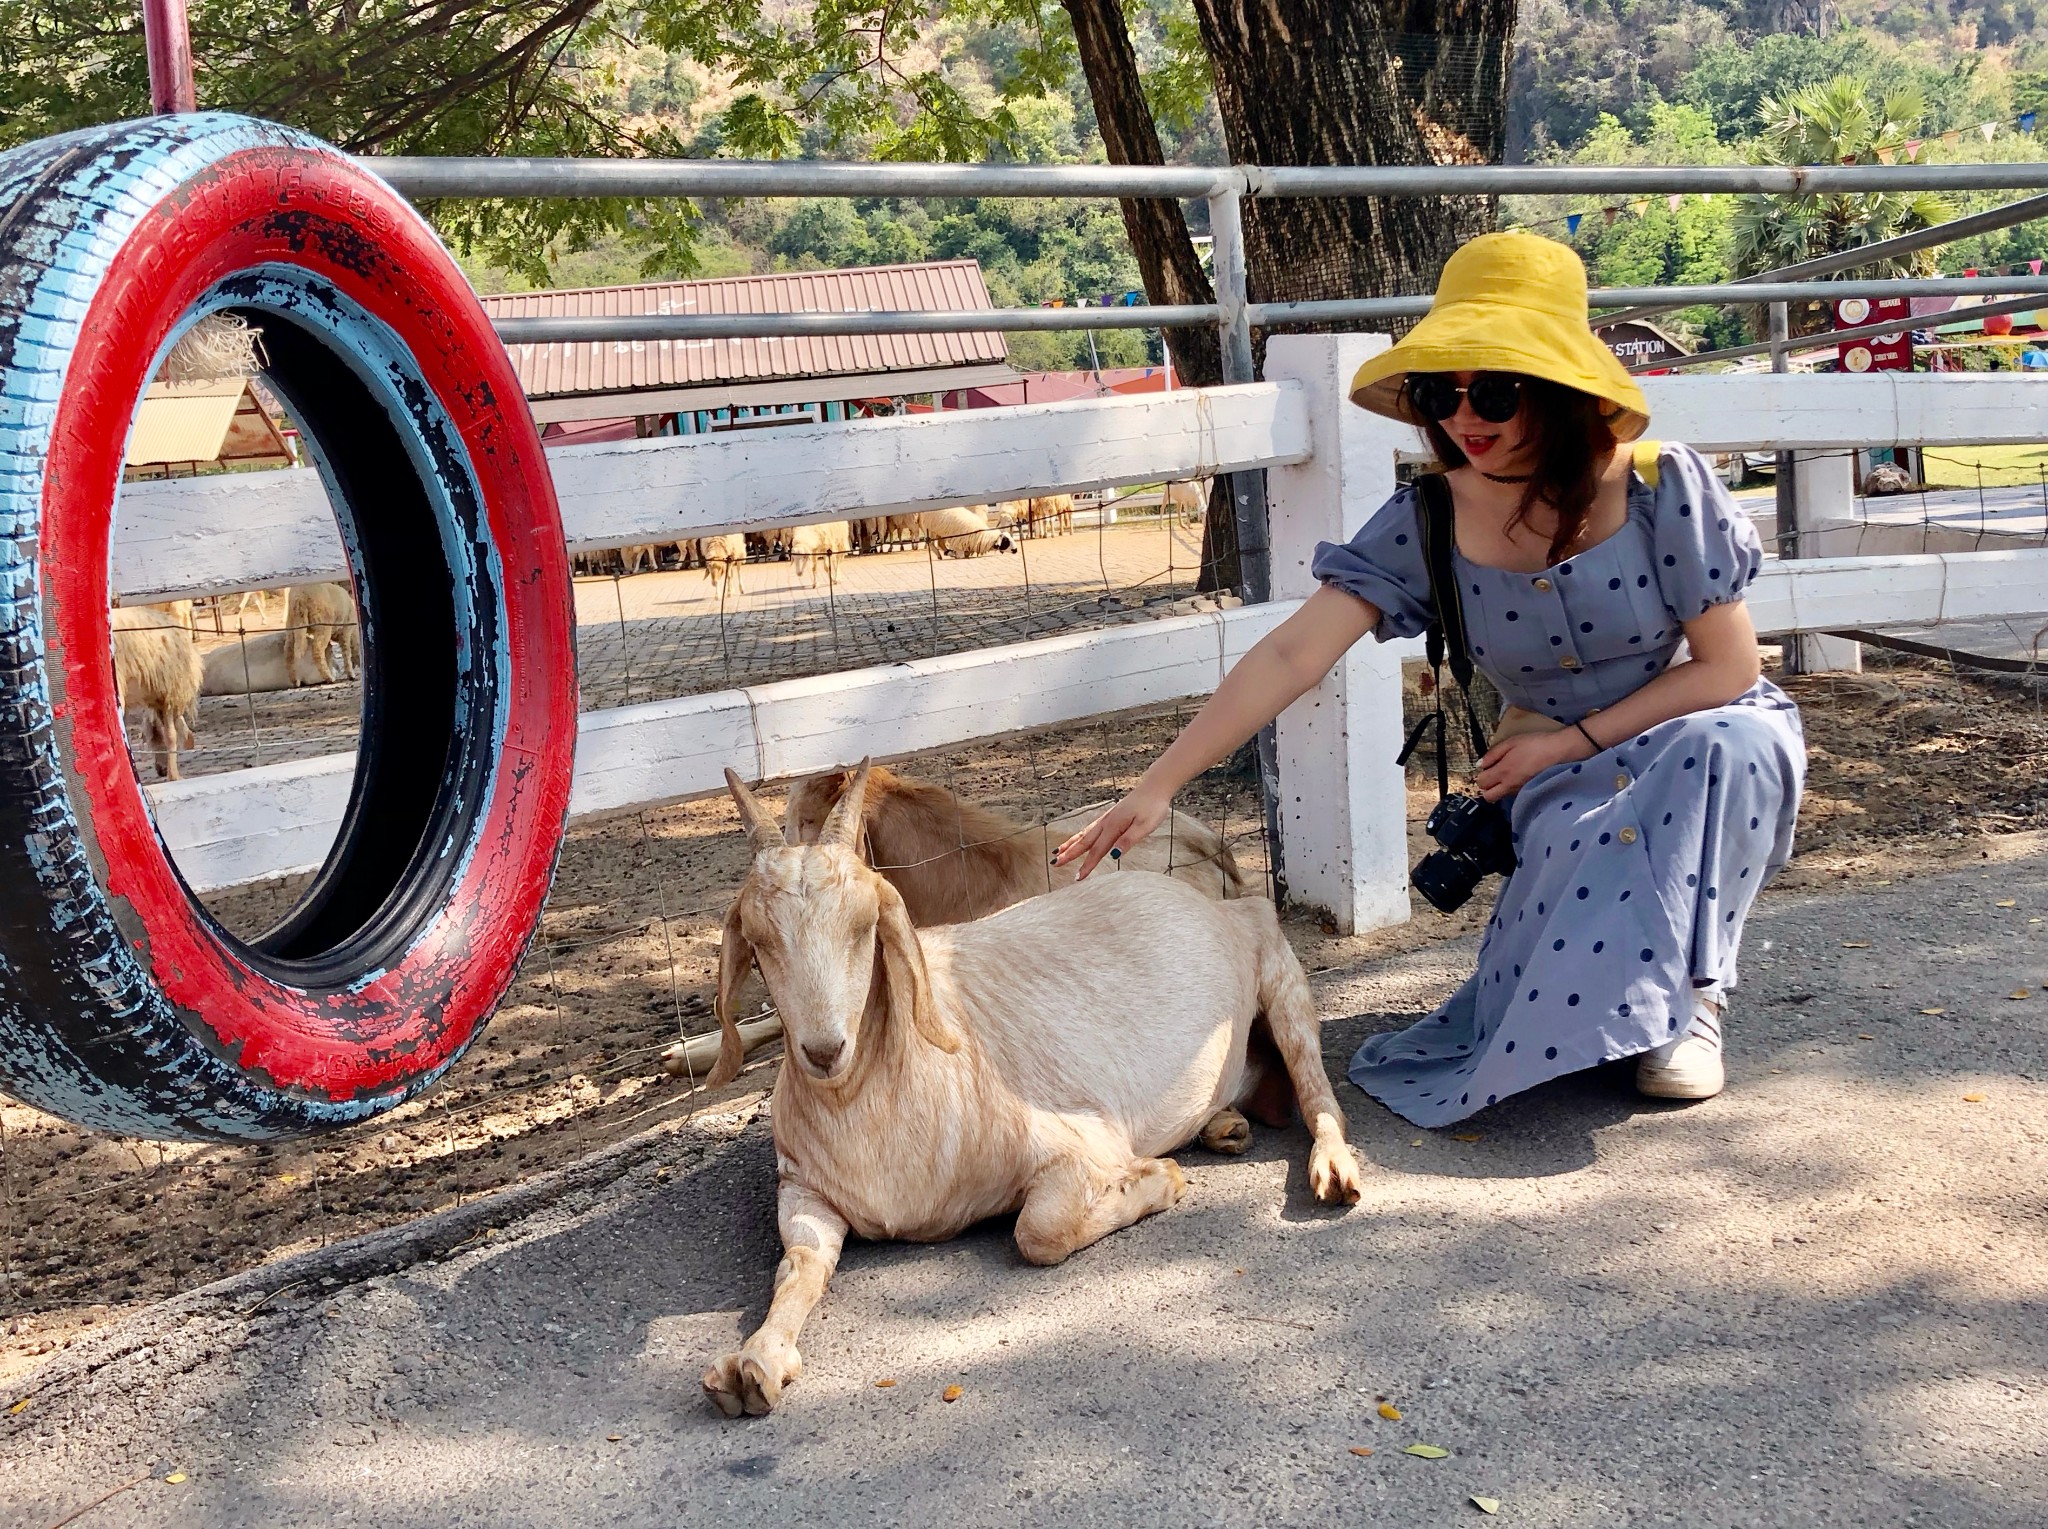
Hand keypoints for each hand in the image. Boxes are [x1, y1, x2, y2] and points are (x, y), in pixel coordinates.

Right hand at [1053, 785, 1169, 879]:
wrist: (1154, 787)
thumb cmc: (1153, 807)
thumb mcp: (1145, 826)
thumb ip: (1128, 840)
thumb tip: (1113, 855)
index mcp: (1114, 827)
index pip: (1097, 851)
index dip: (1087, 865)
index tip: (1077, 878)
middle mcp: (1106, 823)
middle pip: (1084, 842)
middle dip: (1069, 854)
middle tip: (1055, 864)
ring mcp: (1106, 819)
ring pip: (1084, 834)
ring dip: (1070, 844)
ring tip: (1057, 852)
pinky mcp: (1110, 816)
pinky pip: (1089, 829)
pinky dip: (1079, 836)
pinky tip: (1077, 839)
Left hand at [1475, 728, 1588, 801]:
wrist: (1559, 752)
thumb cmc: (1535, 744)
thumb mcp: (1511, 742)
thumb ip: (1493, 754)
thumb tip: (1481, 765)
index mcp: (1503, 772)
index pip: (1481, 783)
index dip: (1482, 775)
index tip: (1488, 767)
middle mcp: (1509, 785)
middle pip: (1488, 797)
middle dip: (1487, 787)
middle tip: (1494, 774)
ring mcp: (1519, 791)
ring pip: (1501, 796)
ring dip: (1499, 788)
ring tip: (1508, 773)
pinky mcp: (1529, 791)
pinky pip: (1513, 794)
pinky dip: (1510, 788)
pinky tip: (1518, 776)